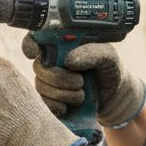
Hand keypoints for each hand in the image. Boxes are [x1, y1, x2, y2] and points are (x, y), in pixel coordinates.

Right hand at [23, 38, 145, 126]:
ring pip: (41, 86)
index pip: (36, 39)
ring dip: (63, 93)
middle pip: (39, 67)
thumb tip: (69, 61)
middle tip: (80, 82)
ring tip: (81, 94)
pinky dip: (57, 106)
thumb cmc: (110, 69)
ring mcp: (47, 81)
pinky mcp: (49, 100)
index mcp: (62, 44)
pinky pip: (43, 103)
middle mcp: (50, 61)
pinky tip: (69, 106)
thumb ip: (93, 53)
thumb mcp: (109, 56)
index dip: (31, 45)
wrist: (114, 95)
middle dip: (59, 77)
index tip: (36, 53)